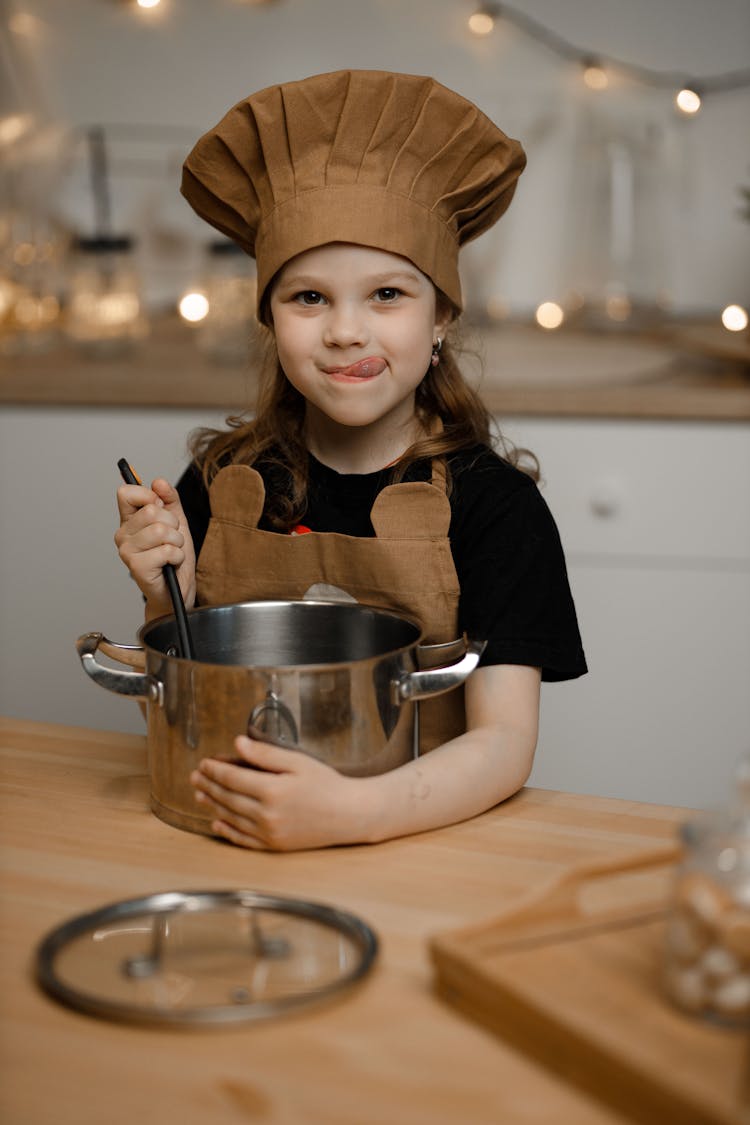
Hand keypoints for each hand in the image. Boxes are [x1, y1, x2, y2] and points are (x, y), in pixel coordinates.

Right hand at [115, 477, 195, 617]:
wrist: (178, 590)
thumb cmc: (175, 557)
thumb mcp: (177, 521)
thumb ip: (169, 499)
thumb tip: (159, 482)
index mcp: (128, 521)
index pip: (125, 492)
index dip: (148, 496)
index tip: (160, 508)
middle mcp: (122, 535)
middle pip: (151, 510)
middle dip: (173, 524)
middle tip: (172, 539)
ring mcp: (127, 552)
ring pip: (161, 530)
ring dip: (177, 542)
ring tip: (172, 552)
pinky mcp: (136, 567)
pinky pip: (167, 550)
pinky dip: (177, 556)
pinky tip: (171, 564)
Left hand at [190, 735, 375, 850]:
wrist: (349, 815)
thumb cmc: (327, 784)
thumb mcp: (298, 762)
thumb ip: (266, 755)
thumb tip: (238, 743)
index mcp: (272, 791)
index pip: (233, 778)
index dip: (215, 769)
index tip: (204, 762)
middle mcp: (267, 815)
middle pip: (228, 798)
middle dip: (209, 785)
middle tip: (195, 777)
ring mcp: (269, 834)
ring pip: (232, 818)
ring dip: (214, 805)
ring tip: (200, 795)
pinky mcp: (274, 846)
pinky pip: (243, 840)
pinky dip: (227, 831)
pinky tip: (217, 822)